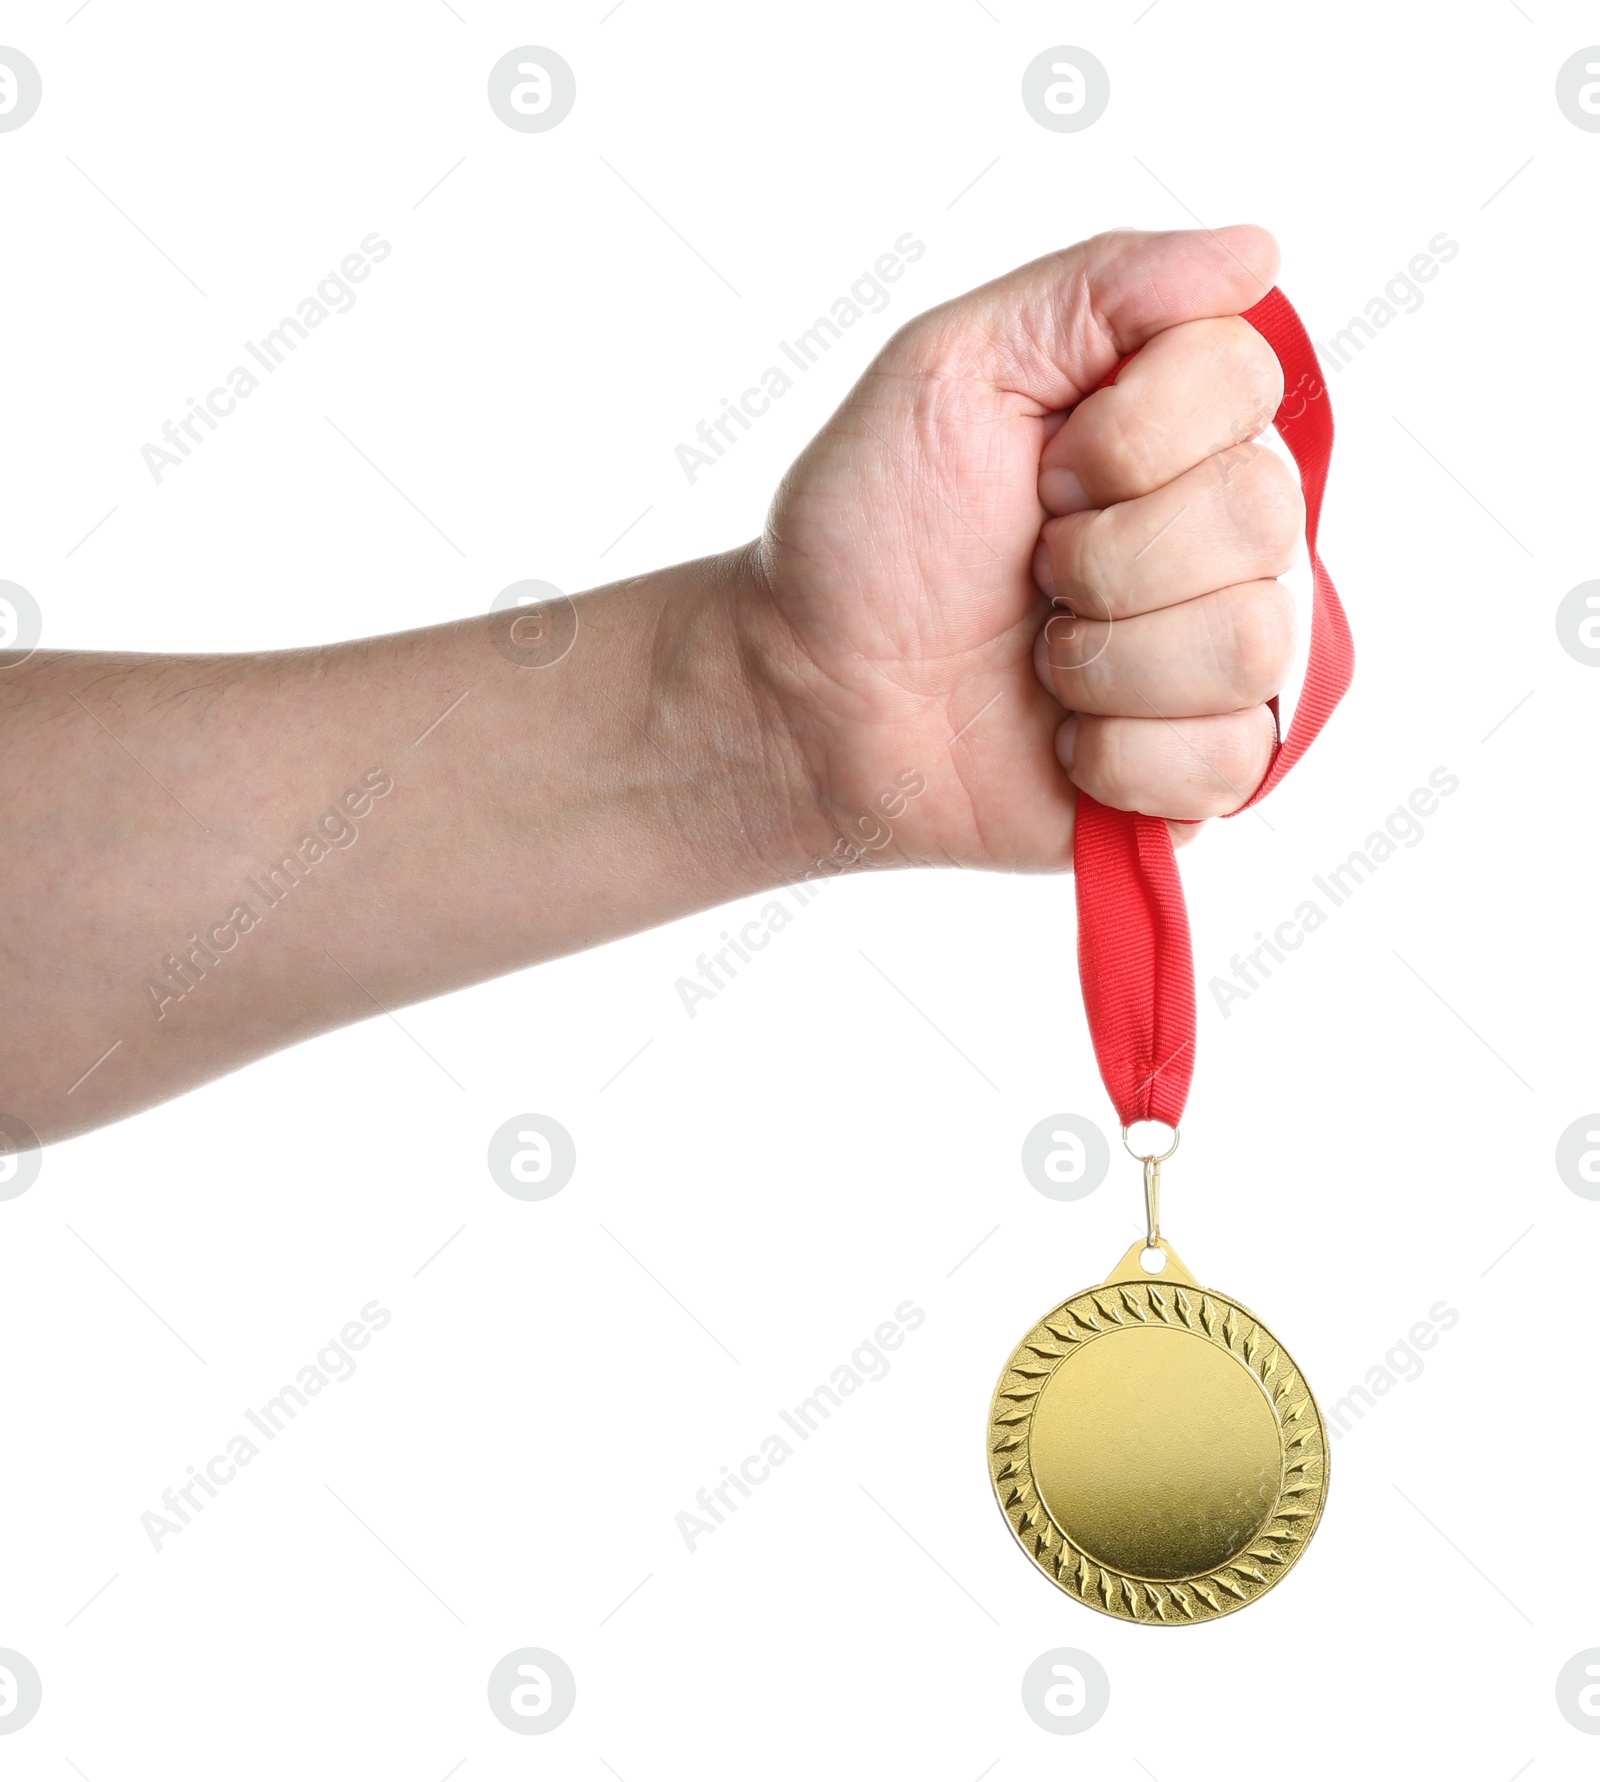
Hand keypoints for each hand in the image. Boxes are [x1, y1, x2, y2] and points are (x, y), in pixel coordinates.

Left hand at [743, 226, 1302, 870]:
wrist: (809, 695)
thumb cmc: (866, 535)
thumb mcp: (950, 368)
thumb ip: (1098, 288)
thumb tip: (1257, 252)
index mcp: (1172, 428)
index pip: (1248, 382)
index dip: (1128, 438)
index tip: (1036, 472)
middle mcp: (1218, 535)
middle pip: (1262, 517)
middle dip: (1105, 556)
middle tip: (1029, 573)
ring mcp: (1217, 656)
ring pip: (1251, 644)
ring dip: (1104, 659)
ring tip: (1038, 660)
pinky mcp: (1199, 770)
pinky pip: (1226, 760)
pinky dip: (1113, 755)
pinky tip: (1058, 737)